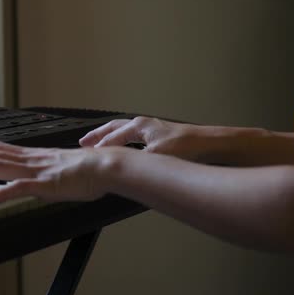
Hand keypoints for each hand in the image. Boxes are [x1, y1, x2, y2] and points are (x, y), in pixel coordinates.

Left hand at [0, 141, 125, 203]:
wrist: (106, 166)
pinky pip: (19, 189)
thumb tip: (31, 177)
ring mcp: (36, 171)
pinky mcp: (46, 184)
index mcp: (32, 156)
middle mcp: (30, 159)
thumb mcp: (58, 169)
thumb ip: (42, 172)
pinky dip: (0, 194)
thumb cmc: (87, 170)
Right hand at [80, 116, 202, 159]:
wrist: (210, 144)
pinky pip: (134, 138)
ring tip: (100, 145)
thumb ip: (135, 162)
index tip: (86, 155)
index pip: (112, 137)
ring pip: (124, 132)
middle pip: (114, 128)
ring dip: (110, 138)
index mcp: (139, 126)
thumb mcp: (156, 156)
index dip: (99, 147)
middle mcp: (144, 125)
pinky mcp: (160, 138)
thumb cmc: (187, 146)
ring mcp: (152, 130)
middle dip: (98, 135)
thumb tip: (119, 169)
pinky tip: (125, 151)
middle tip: (84, 142)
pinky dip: (123, 143)